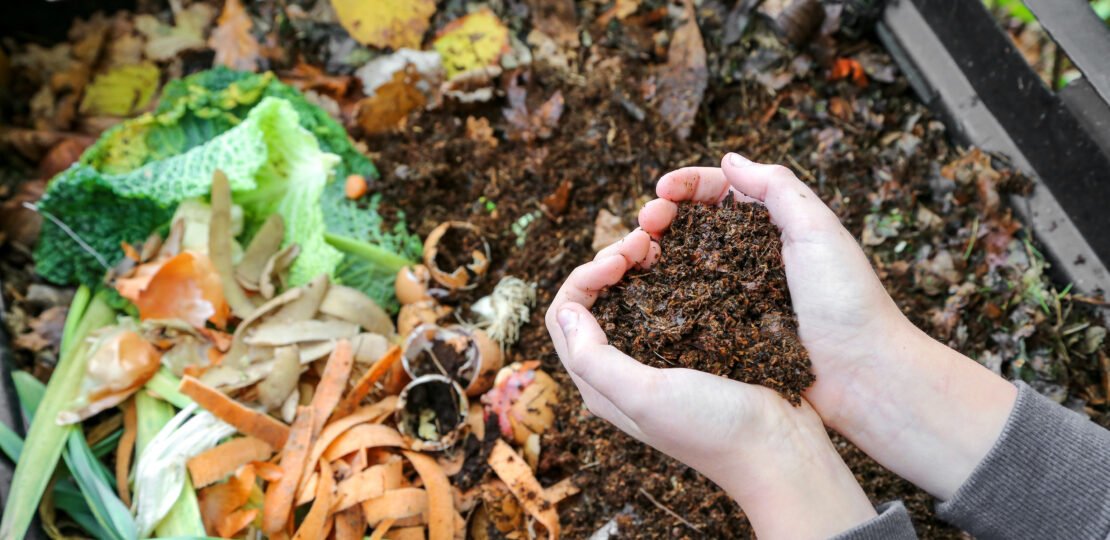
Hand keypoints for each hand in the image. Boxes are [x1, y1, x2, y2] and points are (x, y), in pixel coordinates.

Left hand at [545, 231, 876, 538]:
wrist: (780, 450)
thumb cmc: (712, 428)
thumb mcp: (645, 396)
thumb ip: (595, 359)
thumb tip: (566, 310)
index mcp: (600, 384)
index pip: (565, 315)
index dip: (584, 277)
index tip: (619, 260)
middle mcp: (623, 369)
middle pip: (595, 300)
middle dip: (610, 262)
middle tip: (644, 241)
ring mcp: (660, 356)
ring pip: (630, 295)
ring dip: (637, 264)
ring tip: (661, 242)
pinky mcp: (694, 347)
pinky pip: (669, 300)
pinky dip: (669, 274)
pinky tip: (687, 259)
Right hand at [639, 153, 1016, 499]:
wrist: (862, 376)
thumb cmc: (847, 301)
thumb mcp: (818, 230)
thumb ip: (777, 188)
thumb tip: (729, 159)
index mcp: (775, 226)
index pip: (721, 191)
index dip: (687, 185)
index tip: (661, 190)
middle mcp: (752, 256)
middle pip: (694, 224)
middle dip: (663, 215)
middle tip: (644, 223)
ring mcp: (737, 295)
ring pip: (684, 262)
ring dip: (656, 251)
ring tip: (636, 253)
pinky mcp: (728, 331)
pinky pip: (688, 306)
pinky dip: (663, 293)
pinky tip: (645, 290)